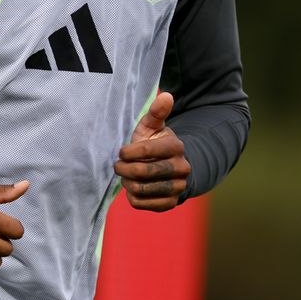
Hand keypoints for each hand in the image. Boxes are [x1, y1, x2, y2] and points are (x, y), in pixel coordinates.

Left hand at [115, 91, 190, 210]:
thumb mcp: (152, 127)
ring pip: (140, 189)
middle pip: (142, 172)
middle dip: (124, 169)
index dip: (127, 153)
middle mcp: (182, 168)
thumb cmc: (154, 144)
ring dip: (127, 183)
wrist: (170, 170)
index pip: (145, 151)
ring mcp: (178, 187)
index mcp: (176, 146)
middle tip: (119, 166)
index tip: (122, 152)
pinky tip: (133, 188)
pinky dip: (132, 196)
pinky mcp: (170, 204)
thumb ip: (156, 112)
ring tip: (127, 176)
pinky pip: (141, 203)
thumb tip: (167, 95)